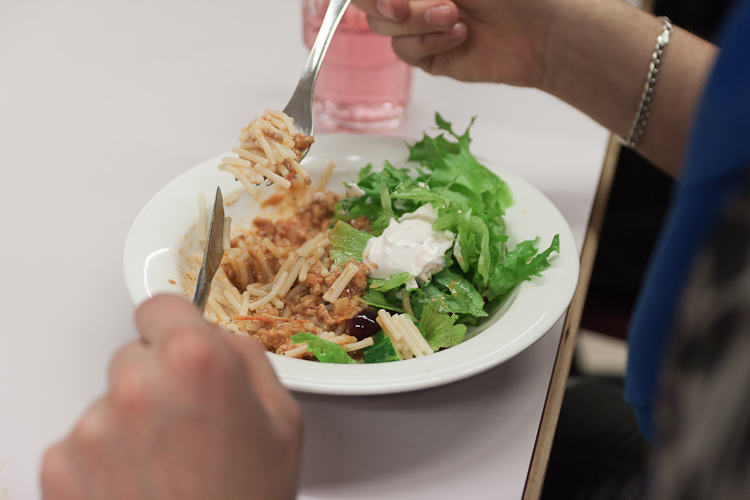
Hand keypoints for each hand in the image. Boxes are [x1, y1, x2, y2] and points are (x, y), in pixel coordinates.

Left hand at [41, 294, 302, 499]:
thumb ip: (246, 357)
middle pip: (133, 354)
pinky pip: (81, 440)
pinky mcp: (62, 465)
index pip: (159, 305)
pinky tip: (140, 482)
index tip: (177, 345)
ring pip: (108, 399)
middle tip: (186, 423)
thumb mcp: (282, 416)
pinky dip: (103, 458)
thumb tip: (215, 337)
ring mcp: (94, 425)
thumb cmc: (247, 498)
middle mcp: (136, 383)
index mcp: (194, 359)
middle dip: (156, 378)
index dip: (174, 327)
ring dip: (130, 420)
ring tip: (166, 462)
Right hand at [352, 0, 558, 86]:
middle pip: (364, 1)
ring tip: (454, 16)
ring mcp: (417, 24)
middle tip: (401, 4)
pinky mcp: (426, 55)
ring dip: (416, 20)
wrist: (541, 30)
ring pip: (383, 25)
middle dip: (381, 1)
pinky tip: (459, 35)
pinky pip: (404, 50)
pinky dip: (428, 42)